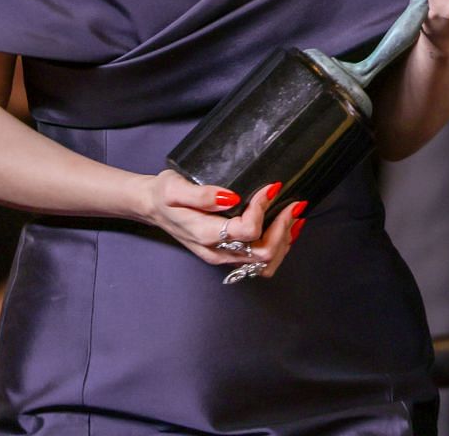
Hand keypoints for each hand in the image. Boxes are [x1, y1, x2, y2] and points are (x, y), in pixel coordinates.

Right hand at [136, 170, 305, 276]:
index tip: (270, 186)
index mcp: (205, 234)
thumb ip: (201, 194)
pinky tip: (285, 226)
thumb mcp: (174, 187)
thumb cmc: (164, 195)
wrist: (154, 208)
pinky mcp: (229, 254)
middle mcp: (218, 252)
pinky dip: (278, 245)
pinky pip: (260, 260)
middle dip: (283, 227)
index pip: (247, 231)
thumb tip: (230, 198)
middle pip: (263, 253)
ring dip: (284, 240)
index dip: (262, 209)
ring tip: (294, 215)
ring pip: (265, 262)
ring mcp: (224, 256)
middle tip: (294, 203)